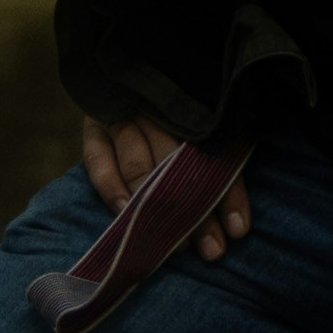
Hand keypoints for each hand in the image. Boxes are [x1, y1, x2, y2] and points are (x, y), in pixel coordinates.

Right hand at [80, 115, 250, 260]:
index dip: (229, 193)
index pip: (217, 153)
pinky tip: (125, 212)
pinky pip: (98, 160)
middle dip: (195, 212)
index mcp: (194, 106)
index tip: (238, 230)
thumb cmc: (181, 122)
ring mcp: (122, 117)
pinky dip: (111, 187)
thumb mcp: (212, 134)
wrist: (127, 82)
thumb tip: (236, 227)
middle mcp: (156, 109)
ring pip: (140, 165)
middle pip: (178, 164)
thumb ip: (225, 168)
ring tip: (175, 244)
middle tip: (210, 249)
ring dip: (156, 207)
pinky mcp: (94, 128)